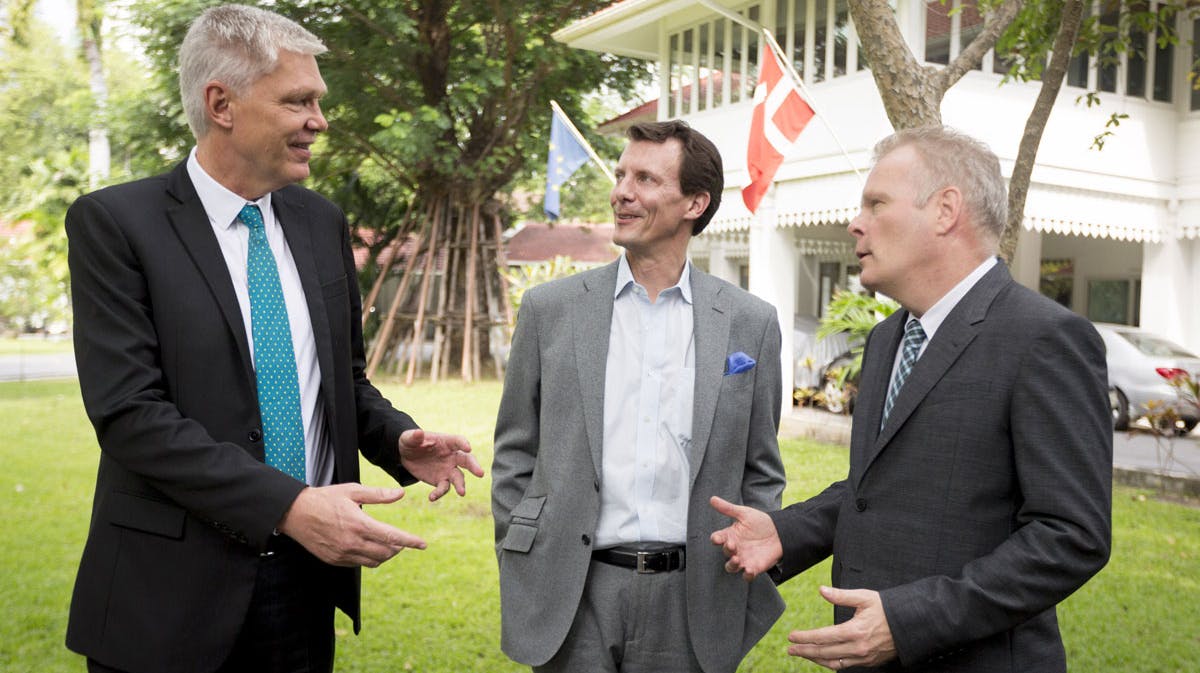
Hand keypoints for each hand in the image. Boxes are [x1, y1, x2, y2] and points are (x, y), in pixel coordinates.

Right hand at [277, 484, 425, 566]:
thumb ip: (378, 495)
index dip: (410, 542)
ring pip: (374, 562)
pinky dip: (369, 558)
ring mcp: (343, 554)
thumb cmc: (325, 498)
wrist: (295, 513)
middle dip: (398, 548)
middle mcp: (352, 543)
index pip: (392, 537)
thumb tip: (400, 494)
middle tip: (401, 541)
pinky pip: (359, 564)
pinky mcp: (335, 560)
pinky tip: (368, 548)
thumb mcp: (352, 491)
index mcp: (359, 524)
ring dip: (385, 554)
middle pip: (386, 553)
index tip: (423, 544)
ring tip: (388, 545)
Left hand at [399, 428, 483, 500]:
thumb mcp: (409, 438)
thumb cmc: (411, 442)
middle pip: (467, 460)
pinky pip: (443, 488)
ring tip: (462, 493)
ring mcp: (448, 469)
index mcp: (447, 442)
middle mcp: (451, 456)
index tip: (468, 447)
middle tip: (480, 473)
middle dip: (474, 466)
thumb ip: (414, 437)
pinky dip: (439, 493)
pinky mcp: (440, 480)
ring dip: (460, 485)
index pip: (458, 441)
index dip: (464, 444)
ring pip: (458, 477)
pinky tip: (432, 497)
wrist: (406, 456)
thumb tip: (418, 433)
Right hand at [708, 495, 782, 580]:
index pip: (718, 538)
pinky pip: (747, 576)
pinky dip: (746, 575)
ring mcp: (743, 559)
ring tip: (737, 559)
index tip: (718, 538)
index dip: (716, 539)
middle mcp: (735, 548)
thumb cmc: (760, 522)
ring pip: (731, 567)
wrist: (780, 532)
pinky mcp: (754, 567)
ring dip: (732, 565)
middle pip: (725, 553)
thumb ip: (728, 508)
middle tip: (732, 545)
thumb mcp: (744, 513)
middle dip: (727, 550)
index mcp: (730, 535)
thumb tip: (712, 498)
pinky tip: (748, 571)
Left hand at [787, 586, 896, 669]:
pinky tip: (823, 658)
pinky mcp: (868, 662)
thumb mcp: (864, 597)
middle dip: (805, 651)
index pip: (823, 637)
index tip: (792, 637)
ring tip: (803, 654)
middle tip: (791, 648)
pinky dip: (831, 663)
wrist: (910, 624)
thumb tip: (822, 590)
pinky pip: (845, 666)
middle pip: (825, 653)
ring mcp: (864, 657)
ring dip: (815, 659)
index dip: (805, 638)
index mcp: (855, 631)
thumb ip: (841, 596)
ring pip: (833, 663)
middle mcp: (858, 647)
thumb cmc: (887, 609)